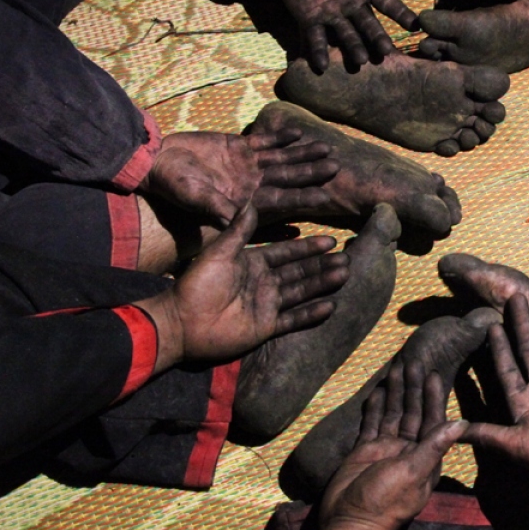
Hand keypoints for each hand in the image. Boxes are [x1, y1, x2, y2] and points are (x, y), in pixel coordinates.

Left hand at [136, 204, 347, 370]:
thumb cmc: (197, 284)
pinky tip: (330, 306)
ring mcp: (266, 305)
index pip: (287, 253)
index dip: (308, 247)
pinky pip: (293, 319)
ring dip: (322, 284)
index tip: (330, 239)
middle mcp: (263, 283)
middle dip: (322, 265)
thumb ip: (239, 231)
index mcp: (253, 263)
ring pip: (301, 292)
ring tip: (344, 275)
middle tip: (346, 259)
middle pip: (299, 272)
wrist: (183, 321)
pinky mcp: (265, 327)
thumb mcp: (220, 253)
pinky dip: (311, 314)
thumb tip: (252, 202)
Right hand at [140, 130, 337, 226]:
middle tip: (337, 167)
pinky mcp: (237, 146)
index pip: (280, 200)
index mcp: (244, 199)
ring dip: (303, 154)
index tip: (325, 198)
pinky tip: (299, 133)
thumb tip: (234, 220)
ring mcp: (246, 165)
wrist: (155, 162)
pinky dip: (281, 137)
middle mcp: (250, 183)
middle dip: (312, 173)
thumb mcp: (193, 197)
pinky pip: (264, 141)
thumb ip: (215, 206)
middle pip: (288, 178)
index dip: (302, 199)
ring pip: (282, 159)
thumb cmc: (172, 185)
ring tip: (325, 148)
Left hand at [269, 0, 418, 72]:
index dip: (400, 13)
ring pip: (346, 34)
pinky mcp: (310, 19)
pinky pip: (316, 37)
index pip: (386, 3)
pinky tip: (323, 65)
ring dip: (353, 47)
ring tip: (360, 60)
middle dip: (377, 38)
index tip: (414, 25)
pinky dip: (319, 51)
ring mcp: (331, 14)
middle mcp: (350, 5)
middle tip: (386, 51)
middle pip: (368, 24)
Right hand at [319, 360, 467, 529]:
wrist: (349, 521)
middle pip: (413, 413)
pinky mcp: (365, 450)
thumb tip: (461, 422)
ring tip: (396, 366)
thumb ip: (434, 445)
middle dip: (414, 388)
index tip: (435, 374)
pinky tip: (378, 390)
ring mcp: (386, 450)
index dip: (434, 397)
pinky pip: (372, 423)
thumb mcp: (413, 472)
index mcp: (425, 458)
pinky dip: (375, 407)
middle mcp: (408, 451)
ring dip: (396, 392)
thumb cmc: (385, 501)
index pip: (433, 420)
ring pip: (393, 414)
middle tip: (413, 360)